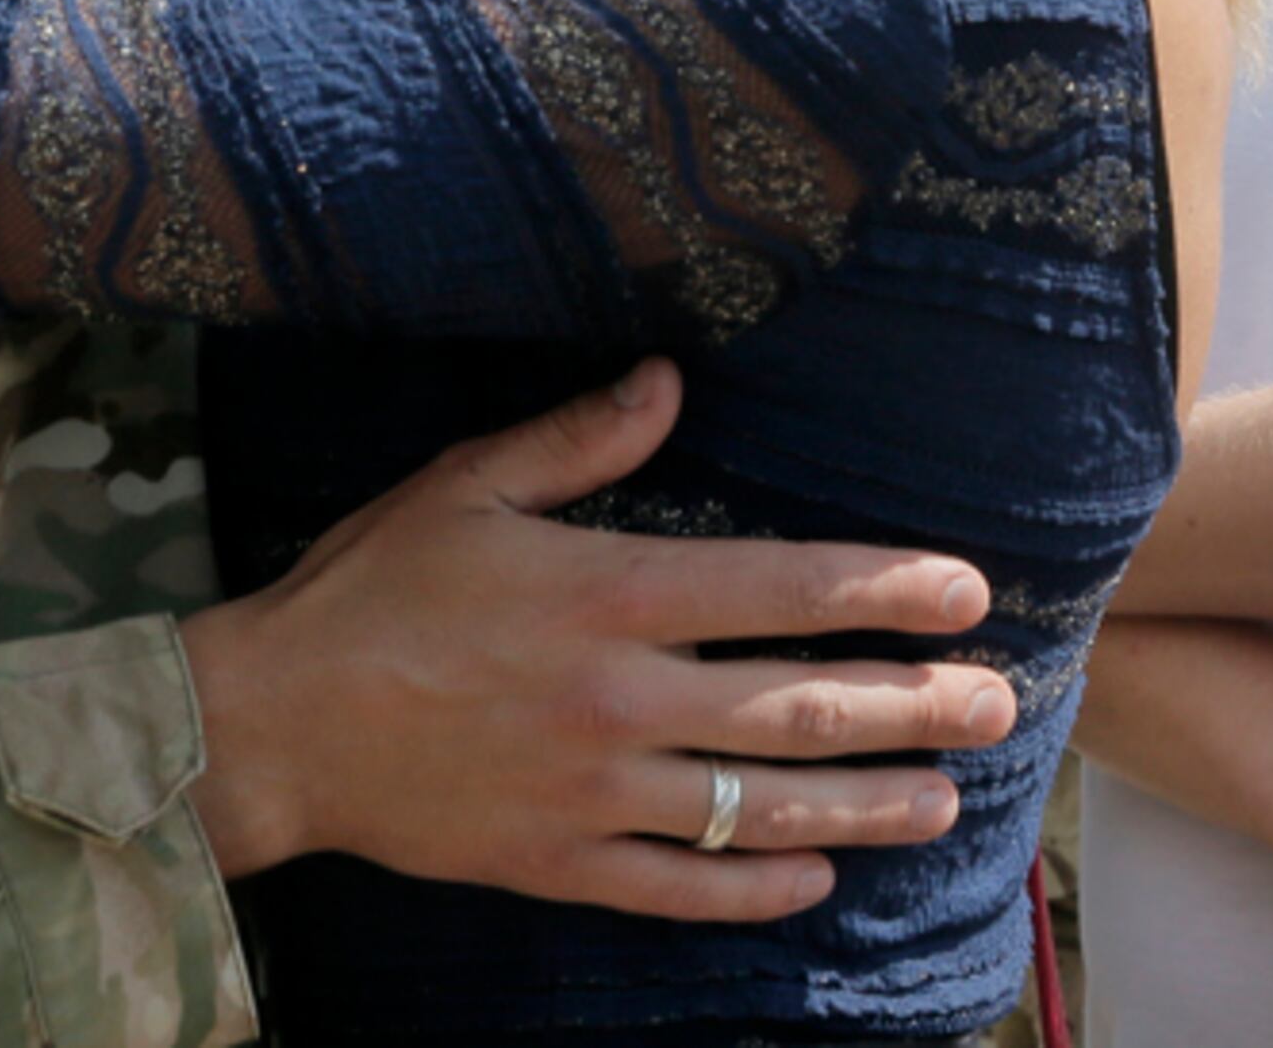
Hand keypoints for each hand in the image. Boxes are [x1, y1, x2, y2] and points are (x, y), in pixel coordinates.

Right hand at [181, 358, 1017, 923]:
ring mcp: (597, 795)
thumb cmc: (366, 591)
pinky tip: (815, 876)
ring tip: (943, 800)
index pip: (781, 590)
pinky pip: (684, 888)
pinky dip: (757, 886)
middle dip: (913, 702)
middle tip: (999, 701)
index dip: (884, 589)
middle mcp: (620, 700)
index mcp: (605, 595)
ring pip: (764, 808)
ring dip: (867, 804)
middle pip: (800, 707)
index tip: (966, 590)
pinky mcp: (561, 862)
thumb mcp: (464, 486)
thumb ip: (576, 442)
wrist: (273, 725)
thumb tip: (671, 383)